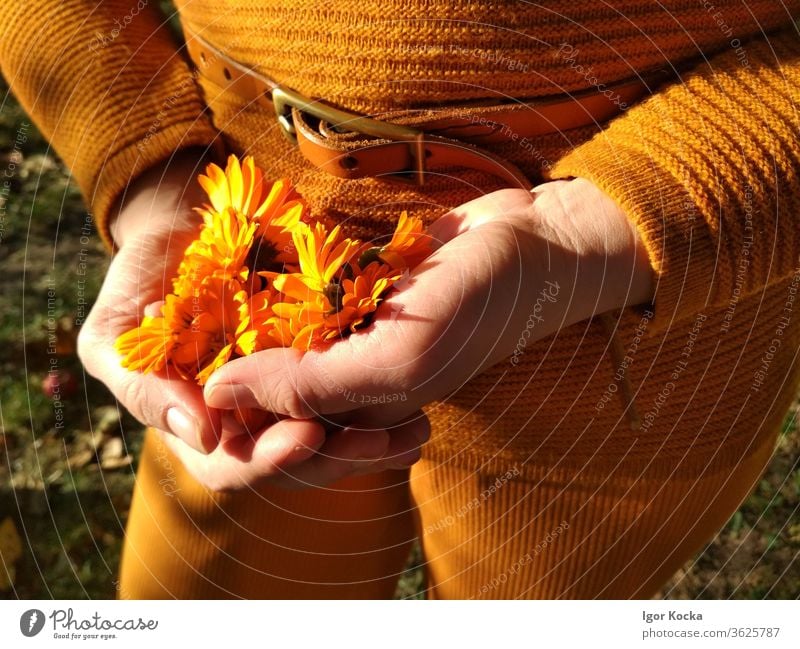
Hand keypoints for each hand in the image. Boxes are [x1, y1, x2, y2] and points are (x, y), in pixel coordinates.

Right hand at [78, 149, 428, 490]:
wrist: (188, 231)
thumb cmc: (142, 284)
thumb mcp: (116, 336)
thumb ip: (142, 386)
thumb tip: (201, 434)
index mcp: (202, 429)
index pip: (234, 466)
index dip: (267, 460)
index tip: (305, 437)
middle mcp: (249, 423)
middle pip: (296, 460)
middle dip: (336, 457)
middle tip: (381, 443)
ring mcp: (287, 398)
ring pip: (332, 437)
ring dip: (372, 441)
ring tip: (413, 433)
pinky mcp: (319, 368)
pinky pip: (354, 396)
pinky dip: (381, 407)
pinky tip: (418, 411)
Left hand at [202, 179, 655, 428]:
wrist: (533, 244)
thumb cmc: (478, 305)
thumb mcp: (397, 356)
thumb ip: (310, 385)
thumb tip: (216, 395)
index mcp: (363, 416)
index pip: (277, 440)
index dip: (230, 422)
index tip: (186, 385)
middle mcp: (356, 382)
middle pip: (271, 393)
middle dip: (229, 369)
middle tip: (187, 337)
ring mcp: (359, 336)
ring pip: (280, 342)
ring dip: (242, 324)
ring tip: (196, 299)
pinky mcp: (361, 294)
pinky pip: (302, 298)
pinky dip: (270, 285)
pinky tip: (237, 266)